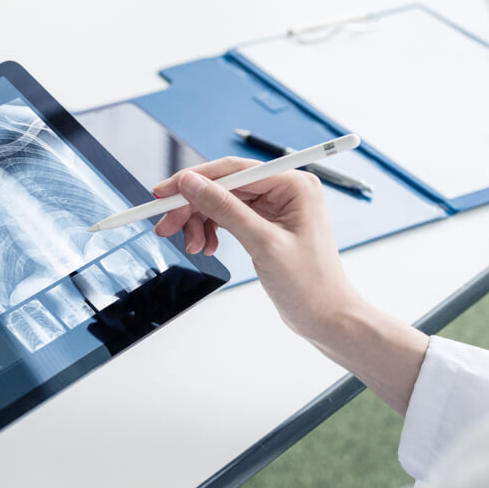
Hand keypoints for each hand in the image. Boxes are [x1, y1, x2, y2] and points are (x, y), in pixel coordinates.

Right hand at [152, 157, 365, 337]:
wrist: (325, 316)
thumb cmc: (309, 284)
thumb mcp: (262, 244)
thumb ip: (225, 209)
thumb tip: (191, 183)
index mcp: (293, 184)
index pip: (232, 170)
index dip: (193, 180)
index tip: (164, 193)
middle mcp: (284, 189)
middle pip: (223, 186)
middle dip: (192, 206)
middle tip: (166, 226)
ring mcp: (274, 206)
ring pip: (221, 202)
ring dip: (199, 222)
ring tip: (193, 247)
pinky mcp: (265, 223)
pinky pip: (227, 217)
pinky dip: (211, 230)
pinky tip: (207, 247)